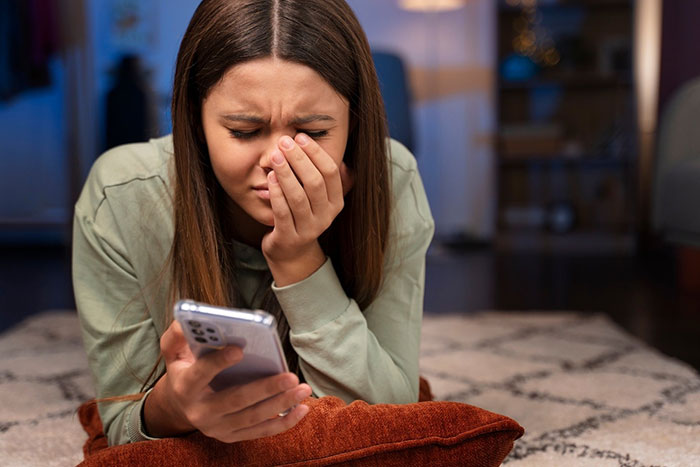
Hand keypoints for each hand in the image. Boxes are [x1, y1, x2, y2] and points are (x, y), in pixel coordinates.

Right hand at [144, 320, 311, 441]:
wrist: (180, 405)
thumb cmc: (185, 369)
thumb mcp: (174, 350)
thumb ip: (178, 334)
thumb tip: (189, 320)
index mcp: (185, 386)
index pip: (200, 374)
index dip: (218, 362)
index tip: (239, 348)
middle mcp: (200, 412)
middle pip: (236, 400)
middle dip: (265, 389)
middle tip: (291, 377)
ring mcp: (217, 428)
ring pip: (253, 418)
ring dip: (281, 404)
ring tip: (303, 389)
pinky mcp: (232, 436)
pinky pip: (261, 431)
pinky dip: (284, 422)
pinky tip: (302, 408)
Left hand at [262, 133, 353, 285]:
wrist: (291, 252)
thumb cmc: (301, 215)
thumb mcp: (317, 197)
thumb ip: (322, 175)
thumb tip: (328, 144)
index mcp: (336, 202)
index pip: (331, 173)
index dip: (316, 153)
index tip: (300, 136)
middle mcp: (326, 216)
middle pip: (315, 183)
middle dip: (299, 159)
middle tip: (284, 142)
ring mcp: (308, 229)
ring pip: (298, 197)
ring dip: (286, 173)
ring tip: (274, 156)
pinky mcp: (289, 237)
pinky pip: (283, 212)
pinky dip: (276, 193)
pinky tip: (269, 178)